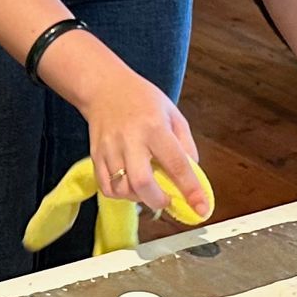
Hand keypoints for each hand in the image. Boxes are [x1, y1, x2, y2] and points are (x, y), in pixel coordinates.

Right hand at [77, 65, 213, 222]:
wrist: (105, 88)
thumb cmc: (142, 99)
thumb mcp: (173, 114)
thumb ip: (186, 144)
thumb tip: (193, 175)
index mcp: (155, 127)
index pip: (176, 164)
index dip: (191, 190)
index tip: (201, 208)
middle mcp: (131, 139)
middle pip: (142, 183)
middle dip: (158, 200)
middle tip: (167, 199)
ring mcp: (110, 149)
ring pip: (122, 189)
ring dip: (139, 198)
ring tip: (147, 189)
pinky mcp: (95, 156)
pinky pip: (106, 188)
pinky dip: (121, 194)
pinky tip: (130, 186)